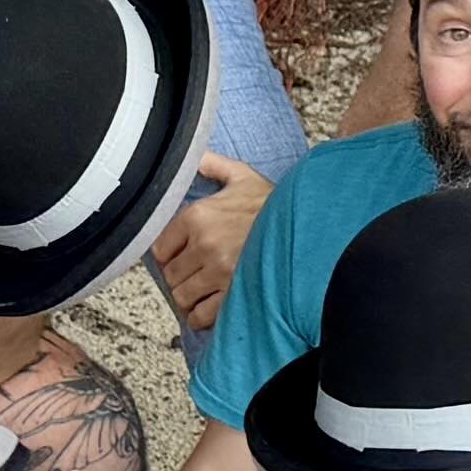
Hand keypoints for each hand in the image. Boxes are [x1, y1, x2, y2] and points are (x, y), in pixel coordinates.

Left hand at [148, 153, 271, 335]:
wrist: (310, 226)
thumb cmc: (275, 204)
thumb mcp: (243, 177)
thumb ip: (212, 165)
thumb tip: (194, 154)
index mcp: (198, 215)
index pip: (160, 248)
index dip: (170, 254)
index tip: (182, 256)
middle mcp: (204, 244)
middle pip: (170, 276)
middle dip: (181, 277)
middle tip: (195, 275)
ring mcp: (219, 272)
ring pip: (183, 297)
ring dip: (190, 298)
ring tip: (203, 292)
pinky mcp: (235, 294)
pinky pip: (202, 315)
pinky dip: (202, 316)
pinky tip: (211, 307)